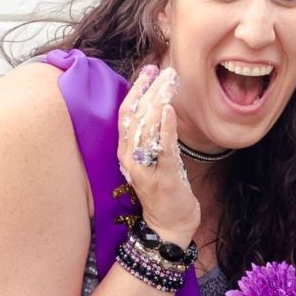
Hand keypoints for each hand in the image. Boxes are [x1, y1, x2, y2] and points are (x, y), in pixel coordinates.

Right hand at [117, 64, 200, 246]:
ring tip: (170, 82)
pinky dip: (165, 127)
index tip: (150, 70)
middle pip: (134, 116)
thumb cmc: (164, 191)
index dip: (136, 89)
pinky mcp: (162, 176)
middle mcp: (130, 158)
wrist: (168, 226)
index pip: (126, 113)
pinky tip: (170, 109)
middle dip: (149, 89)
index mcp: (126, 151)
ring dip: (158, 101)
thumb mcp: (153, 159)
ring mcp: (144, 168)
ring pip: (146, 128)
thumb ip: (152, 136)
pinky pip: (161, 148)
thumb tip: (159, 107)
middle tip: (165, 71)